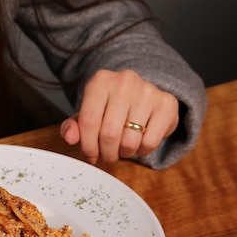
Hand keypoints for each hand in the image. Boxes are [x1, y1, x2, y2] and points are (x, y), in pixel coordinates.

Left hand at [60, 69, 178, 164]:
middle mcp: (125, 81)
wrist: (142, 94)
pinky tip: (139, 141)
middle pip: (109, 134)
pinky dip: (142, 151)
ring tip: (123, 147)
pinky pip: (150, 142)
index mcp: (100, 81)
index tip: (90, 155)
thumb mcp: (88, 113)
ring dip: (124, 153)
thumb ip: (74, 126)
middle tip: (108, 154)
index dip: (87, 146)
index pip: (88, 121)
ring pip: (130, 141)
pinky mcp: (167, 103)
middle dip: (106, 153)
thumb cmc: (110, 107)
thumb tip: (70, 137)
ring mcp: (148, 91)